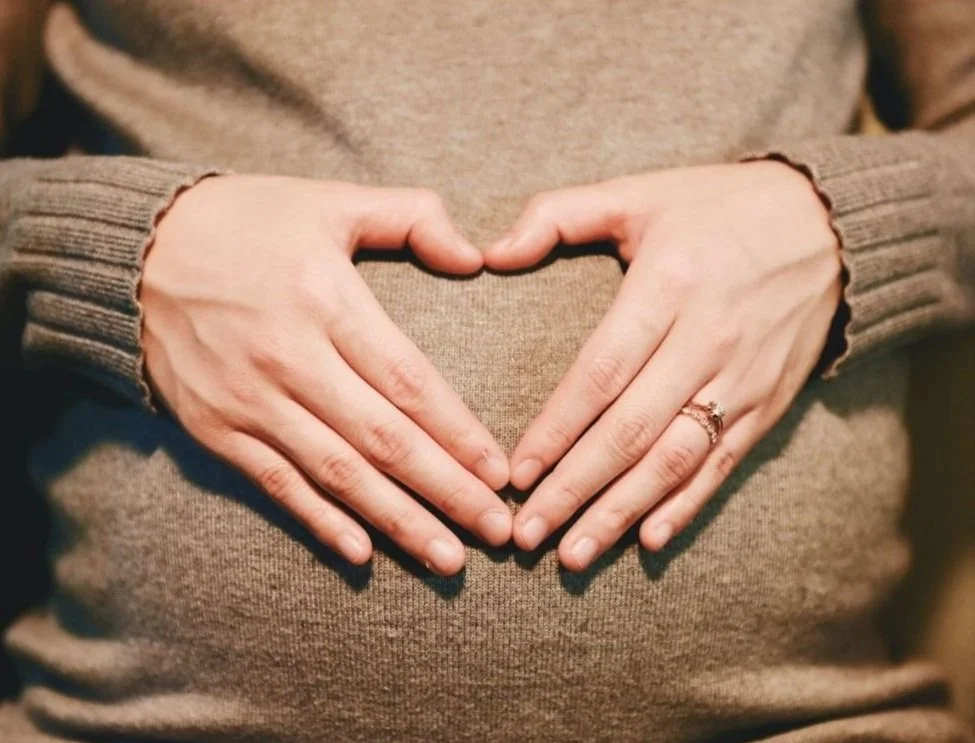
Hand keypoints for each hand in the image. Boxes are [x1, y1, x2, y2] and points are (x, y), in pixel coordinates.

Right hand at [143, 175, 511, 574]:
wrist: (136, 250)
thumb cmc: (247, 222)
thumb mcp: (331, 200)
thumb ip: (411, 216)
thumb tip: (475, 257)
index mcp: (326, 300)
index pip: (409, 382)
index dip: (459, 433)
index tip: (500, 473)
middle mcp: (289, 358)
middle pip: (383, 440)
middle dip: (446, 491)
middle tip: (496, 532)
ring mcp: (248, 400)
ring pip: (337, 474)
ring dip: (397, 521)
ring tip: (448, 559)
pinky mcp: (216, 429)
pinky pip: (276, 485)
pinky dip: (320, 521)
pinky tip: (362, 554)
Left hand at [484, 161, 842, 569]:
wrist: (829, 224)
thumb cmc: (717, 208)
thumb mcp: (638, 193)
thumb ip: (558, 215)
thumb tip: (489, 253)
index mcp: (669, 286)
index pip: (601, 372)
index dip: (556, 428)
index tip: (516, 473)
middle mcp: (708, 339)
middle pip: (632, 430)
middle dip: (575, 488)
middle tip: (527, 534)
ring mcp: (743, 378)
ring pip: (675, 459)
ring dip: (621, 512)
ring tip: (574, 555)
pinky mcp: (769, 402)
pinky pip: (724, 463)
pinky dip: (686, 505)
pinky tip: (648, 540)